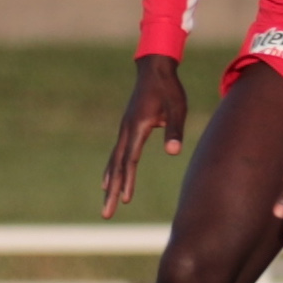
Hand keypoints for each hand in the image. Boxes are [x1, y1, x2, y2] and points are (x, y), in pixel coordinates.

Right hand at [102, 55, 186, 218]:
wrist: (154, 69)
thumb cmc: (169, 89)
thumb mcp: (177, 108)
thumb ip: (174, 130)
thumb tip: (173, 153)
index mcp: (138, 128)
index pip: (130, 160)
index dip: (128, 181)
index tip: (126, 200)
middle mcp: (126, 131)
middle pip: (117, 166)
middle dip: (112, 191)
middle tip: (106, 214)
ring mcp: (124, 130)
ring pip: (114, 162)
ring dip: (110, 183)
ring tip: (106, 202)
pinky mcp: (127, 129)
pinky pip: (116, 154)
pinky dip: (111, 170)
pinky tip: (108, 180)